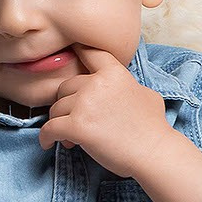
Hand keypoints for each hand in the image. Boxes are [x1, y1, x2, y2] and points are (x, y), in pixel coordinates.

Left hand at [38, 45, 174, 178]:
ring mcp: (84, 104)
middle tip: (75, 121)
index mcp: (113, 73)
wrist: (154, 152)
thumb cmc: (153, 127)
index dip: (79, 49)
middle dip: (66, 104)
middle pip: (65, 88)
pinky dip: (46, 137)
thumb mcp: (146, 94)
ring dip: (60, 123)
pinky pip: (50, 129)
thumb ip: (127, 86)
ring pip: (56, 109)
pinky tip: (49, 143)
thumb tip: (122, 89)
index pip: (90, 54)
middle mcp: (96, 84)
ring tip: (72, 138)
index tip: (70, 48)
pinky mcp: (76, 126)